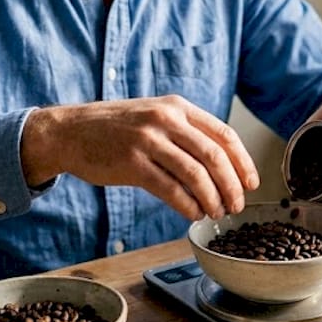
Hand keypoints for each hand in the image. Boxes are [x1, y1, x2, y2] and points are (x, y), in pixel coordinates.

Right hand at [20, 96, 258, 220]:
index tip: (251, 183)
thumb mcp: (154, 116)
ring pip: (196, 174)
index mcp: (177, 107)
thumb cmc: (115, 128)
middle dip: (232, 186)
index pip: (224, 135)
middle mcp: (166, 119)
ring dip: (212, 199)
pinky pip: (170, 189)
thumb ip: (185, 133)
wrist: (70, 131)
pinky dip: (187, 205)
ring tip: (216, 212)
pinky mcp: (132, 163)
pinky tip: (193, 214)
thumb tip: (221, 166)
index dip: (243, 162)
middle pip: (215, 156)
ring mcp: (148, 140)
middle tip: (237, 205)